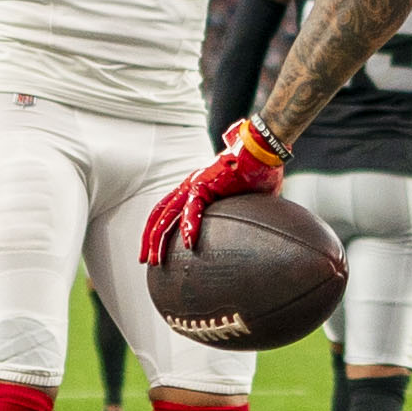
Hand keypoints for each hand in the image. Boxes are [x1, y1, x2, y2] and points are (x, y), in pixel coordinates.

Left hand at [138, 118, 287, 264]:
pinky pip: (193, 207)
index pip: (167, 211)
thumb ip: (241, 215)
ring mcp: (195, 183)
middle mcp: (190, 185)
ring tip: (157, 260)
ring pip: (168, 213)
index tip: (155, 251)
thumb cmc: (260, 171)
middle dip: (149, 240)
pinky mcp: (206, 182)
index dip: (157, 230)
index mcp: (195, 187)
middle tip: (146, 261)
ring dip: (159, 238)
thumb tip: (253, 234)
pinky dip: (190, 225)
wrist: (265, 148)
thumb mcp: (246, 201)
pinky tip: (189, 243)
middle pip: (160, 214)